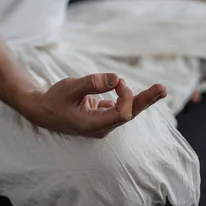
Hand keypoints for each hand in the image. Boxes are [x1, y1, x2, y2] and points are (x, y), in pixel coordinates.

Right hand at [22, 74, 166, 138]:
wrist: (42, 110)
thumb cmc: (54, 99)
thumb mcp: (70, 87)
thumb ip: (93, 83)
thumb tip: (116, 78)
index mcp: (93, 125)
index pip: (122, 114)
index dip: (125, 96)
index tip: (117, 81)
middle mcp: (101, 127)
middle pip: (129, 114)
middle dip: (146, 100)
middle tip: (162, 89)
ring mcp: (102, 123)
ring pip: (126, 111)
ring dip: (141, 98)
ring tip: (160, 89)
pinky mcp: (102, 116)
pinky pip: (119, 107)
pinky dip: (126, 96)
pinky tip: (123, 87)